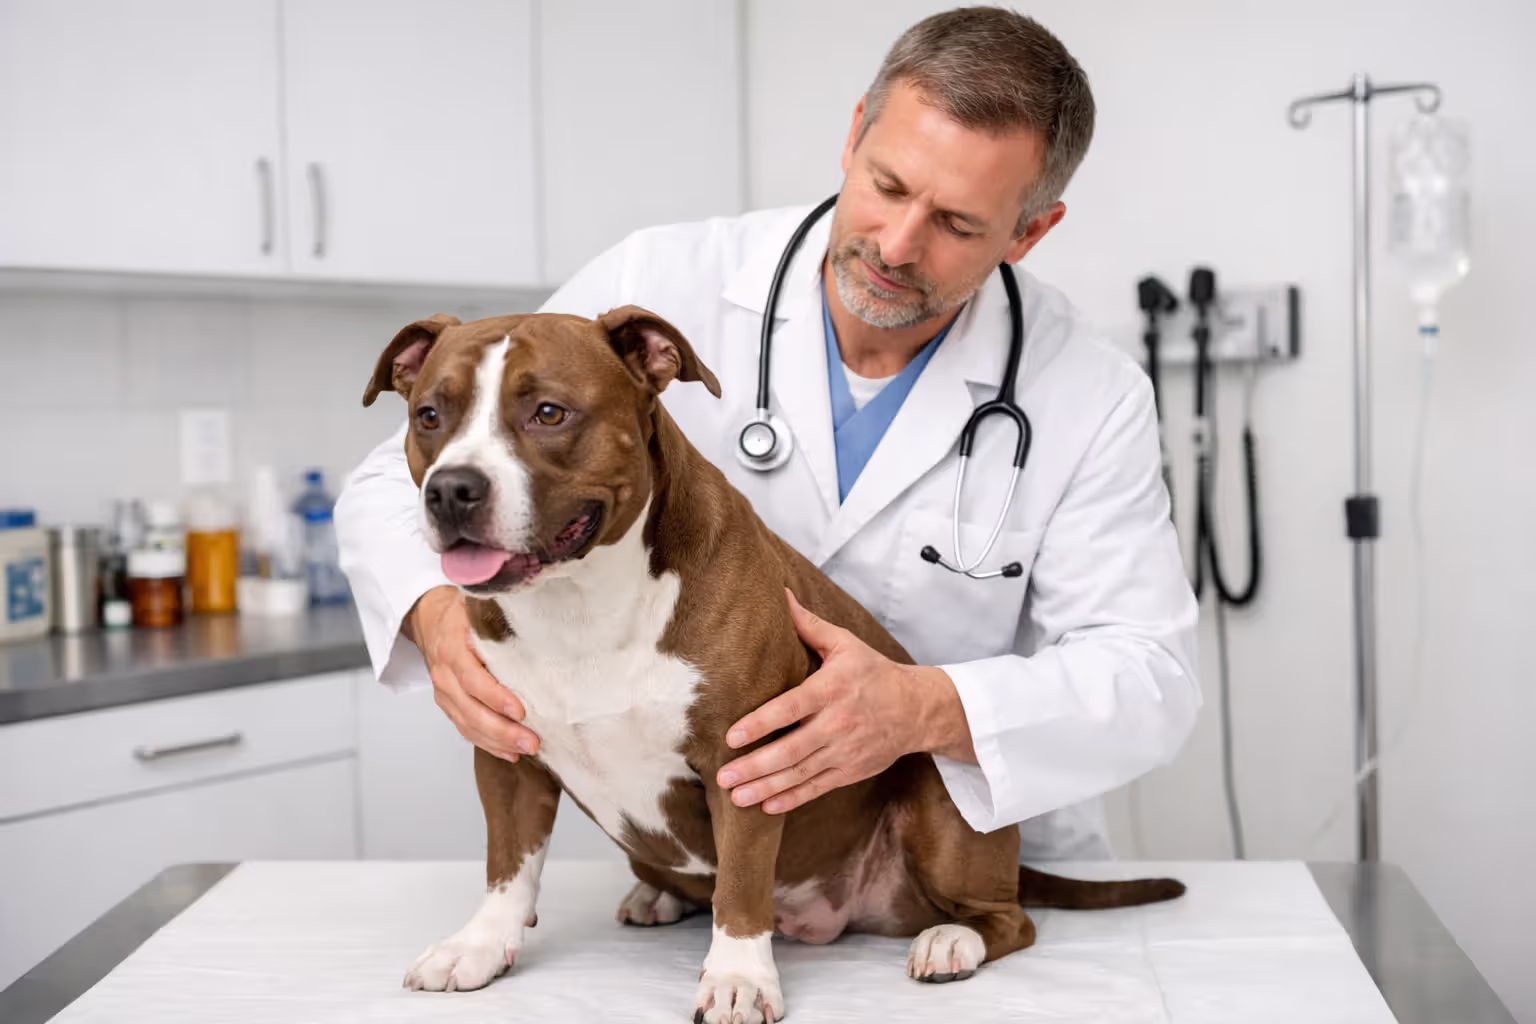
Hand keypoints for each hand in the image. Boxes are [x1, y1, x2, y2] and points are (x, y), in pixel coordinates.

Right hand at [406, 586, 540, 761]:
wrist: (430, 621)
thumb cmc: (462, 615)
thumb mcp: (476, 607)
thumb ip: (498, 618)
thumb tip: (538, 622)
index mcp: (452, 648)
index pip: (472, 679)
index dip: (495, 697)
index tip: (520, 710)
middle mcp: (444, 674)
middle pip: (470, 710)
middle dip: (502, 730)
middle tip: (532, 741)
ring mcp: (444, 693)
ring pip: (468, 725)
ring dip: (498, 742)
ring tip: (526, 750)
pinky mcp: (448, 706)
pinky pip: (466, 730)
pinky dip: (488, 744)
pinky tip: (510, 753)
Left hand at [714, 590, 968, 813]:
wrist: (917, 709)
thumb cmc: (874, 672)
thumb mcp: (845, 644)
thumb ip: (808, 624)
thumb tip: (779, 594)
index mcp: (832, 689)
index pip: (790, 708)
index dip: (761, 723)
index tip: (732, 735)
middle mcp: (837, 724)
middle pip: (791, 749)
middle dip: (755, 766)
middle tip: (723, 775)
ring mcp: (844, 751)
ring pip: (800, 774)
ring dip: (766, 787)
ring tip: (736, 796)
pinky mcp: (850, 771)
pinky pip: (817, 788)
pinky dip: (792, 799)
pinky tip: (767, 806)